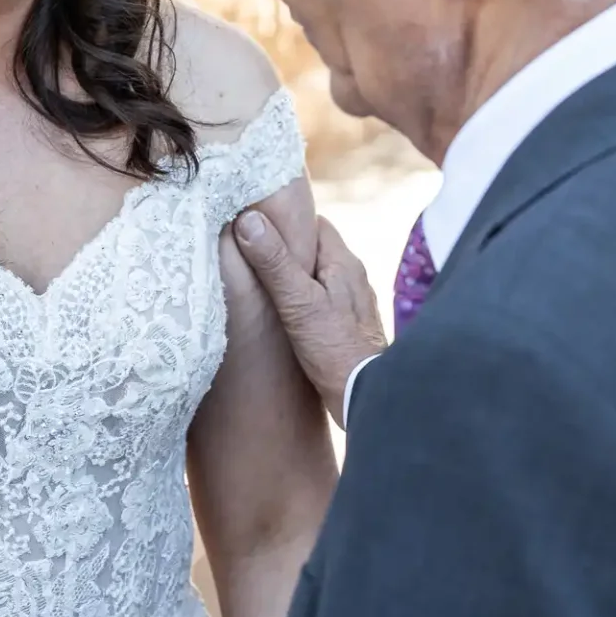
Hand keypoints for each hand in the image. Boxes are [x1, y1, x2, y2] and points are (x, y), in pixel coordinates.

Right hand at [231, 211, 386, 427]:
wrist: (367, 398)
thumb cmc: (335, 349)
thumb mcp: (298, 302)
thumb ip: (274, 261)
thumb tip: (249, 219)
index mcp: (345, 262)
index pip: (314, 223)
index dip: (286, 220)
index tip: (256, 223)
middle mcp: (354, 278)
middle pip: (315, 249)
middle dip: (287, 249)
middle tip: (253, 253)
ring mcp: (353, 303)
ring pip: (319, 276)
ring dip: (295, 277)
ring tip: (264, 284)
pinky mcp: (349, 327)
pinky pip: (323, 300)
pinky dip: (304, 300)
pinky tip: (286, 316)